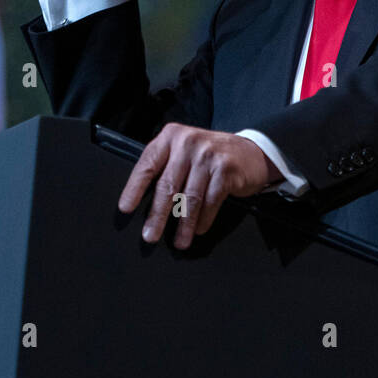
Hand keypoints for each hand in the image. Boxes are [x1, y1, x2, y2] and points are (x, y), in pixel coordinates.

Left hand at [118, 125, 279, 247]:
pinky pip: (210, 201)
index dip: (134, 188)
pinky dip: (203, 219)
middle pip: (167, 185)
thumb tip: (142, 201)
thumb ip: (166, 167)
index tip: (125, 208)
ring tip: (179, 241)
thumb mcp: (185, 152)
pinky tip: (199, 230)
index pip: (147, 164)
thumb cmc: (210, 157)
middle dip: (157, 215)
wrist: (251, 152)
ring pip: (189, 197)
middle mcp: (188, 142)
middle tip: (149, 236)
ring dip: (183, 224)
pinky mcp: (225, 168)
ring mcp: (208, 154)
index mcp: (171, 136)